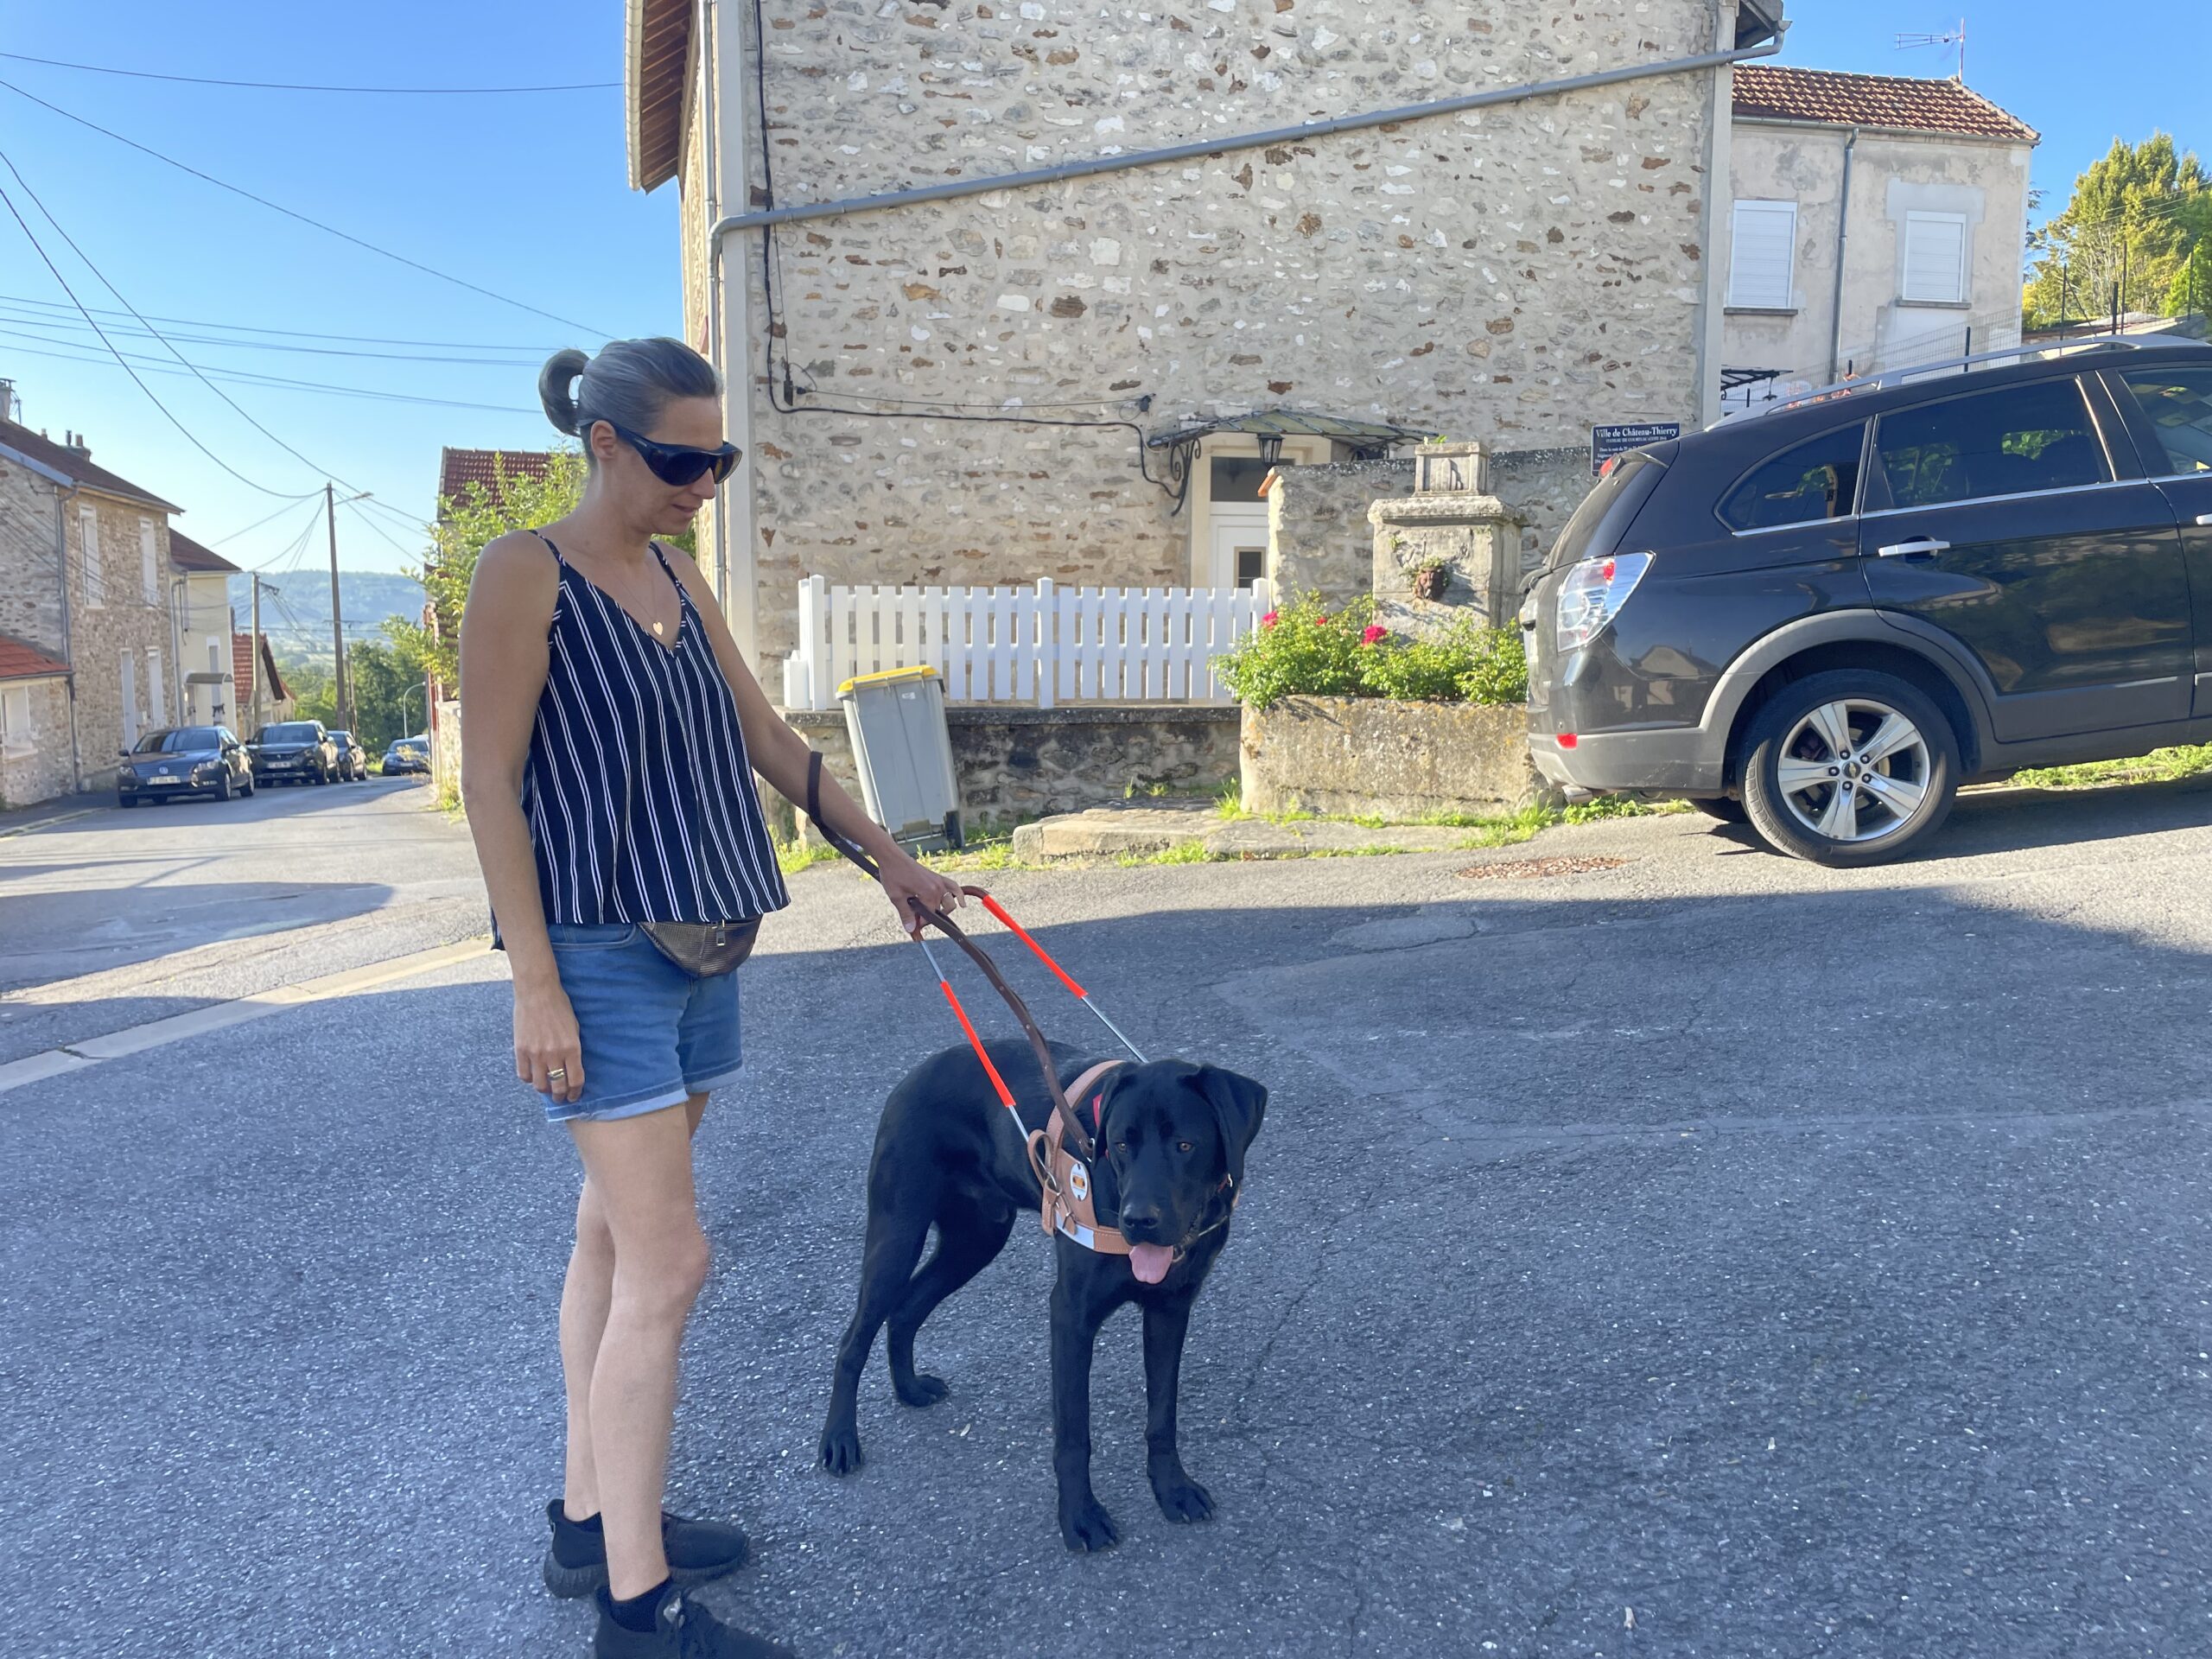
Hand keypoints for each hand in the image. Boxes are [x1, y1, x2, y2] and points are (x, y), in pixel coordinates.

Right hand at [514, 977, 584, 1103]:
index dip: (576, 1092)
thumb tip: (571, 1068)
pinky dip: (529, 1079)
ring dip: (544, 1090)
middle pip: (558, 1087)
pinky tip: (533, 1076)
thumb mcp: (574, 1028)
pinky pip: (524, 1075)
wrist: (537, 993)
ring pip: (540, 1085)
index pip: (576, 1080)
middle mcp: (554, 1054)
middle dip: (561, 1096)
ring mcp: (536, 1054)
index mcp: (572, 1049)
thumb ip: (572, 1049)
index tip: (574, 1096)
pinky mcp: (520, 1051)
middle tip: (560, 1097)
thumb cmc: (560, 1007)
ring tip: (546, 1088)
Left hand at [880, 849, 965, 938]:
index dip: (921, 922)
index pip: (931, 915)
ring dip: (944, 910)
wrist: (892, 857)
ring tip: (933, 914)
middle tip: (917, 918)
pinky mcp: (938, 877)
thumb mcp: (897, 897)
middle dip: (930, 917)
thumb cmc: (893, 874)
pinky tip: (962, 903)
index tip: (913, 924)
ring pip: (950, 902)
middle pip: (940, 910)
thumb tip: (911, 929)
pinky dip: (959, 895)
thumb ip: (906, 914)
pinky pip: (953, 887)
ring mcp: (939, 881)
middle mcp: (938, 887)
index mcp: (928, 893)